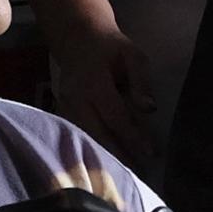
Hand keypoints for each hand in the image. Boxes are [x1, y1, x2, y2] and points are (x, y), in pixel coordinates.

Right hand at [49, 18, 159, 168]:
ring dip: (104, 156)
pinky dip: (92, 148)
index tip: (150, 153)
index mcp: (93, 83)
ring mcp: (65, 106)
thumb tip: (149, 109)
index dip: (133, 137)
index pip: (116, 117)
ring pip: (85, 137)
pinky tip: (107, 161)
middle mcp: (75, 98)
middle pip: (97, 133)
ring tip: (126, 172)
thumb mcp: (133, 55)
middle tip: (138, 173)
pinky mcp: (61, 111)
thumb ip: (141, 81)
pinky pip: (77, 134)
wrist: (78, 38)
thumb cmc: (111, 47)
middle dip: (119, 155)